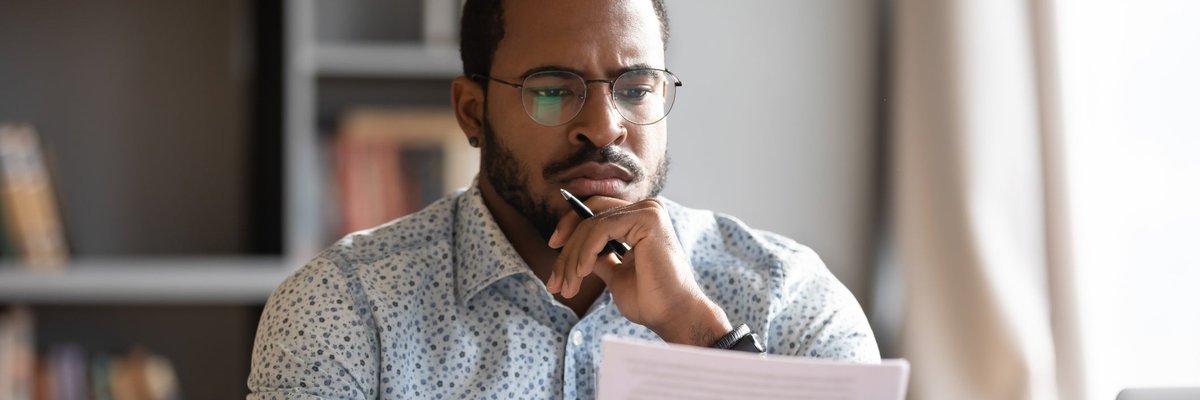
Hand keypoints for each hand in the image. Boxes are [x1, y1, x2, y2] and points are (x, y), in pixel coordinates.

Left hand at [546, 196, 731, 345]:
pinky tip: (581, 274)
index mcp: (641, 219)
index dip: (570, 228)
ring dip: (572, 258)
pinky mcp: (647, 219)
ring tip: (567, 287)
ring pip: (590, 224)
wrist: (675, 316)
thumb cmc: (651, 300)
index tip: (553, 251)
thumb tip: (574, 250)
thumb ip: (600, 256)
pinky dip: (584, 252)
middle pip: (589, 213)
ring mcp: (648, 211)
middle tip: (555, 281)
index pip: (595, 212)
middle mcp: (647, 209)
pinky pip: (599, 229)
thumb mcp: (616, 274)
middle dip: (566, 246)